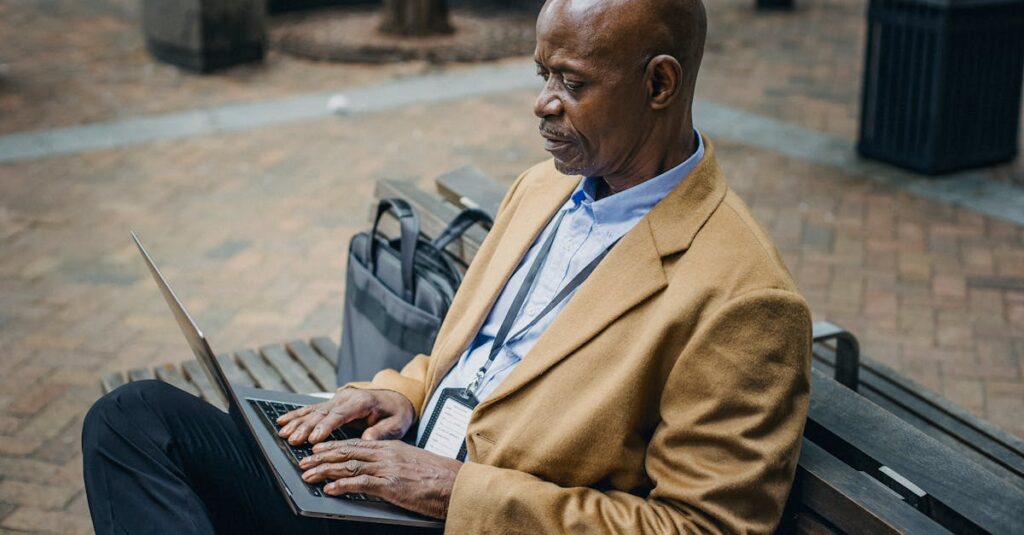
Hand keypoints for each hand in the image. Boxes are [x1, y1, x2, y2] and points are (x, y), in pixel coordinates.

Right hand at [276, 388, 414, 445]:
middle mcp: (346, 398)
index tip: (313, 439)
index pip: (340, 414)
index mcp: (362, 402)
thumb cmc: (397, 412)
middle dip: (305, 427)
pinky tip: (282, 421)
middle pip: (322, 413)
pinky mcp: (332, 403)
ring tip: (283, 433)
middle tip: (293, 440)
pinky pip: (311, 409)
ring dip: (297, 422)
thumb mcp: (397, 423)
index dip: (325, 427)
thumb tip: (366, 440)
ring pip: (313, 411)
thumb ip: (382, 432)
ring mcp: (337, 399)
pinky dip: (296, 415)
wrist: (397, 396)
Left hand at [299, 439, 461, 518]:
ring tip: (309, 475)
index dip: (333, 446)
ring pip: (348, 466)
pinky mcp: (391, 485)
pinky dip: (342, 486)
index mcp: (391, 447)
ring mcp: (388, 469)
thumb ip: (393, 461)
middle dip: (322, 457)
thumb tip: (376, 468)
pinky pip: (360, 484)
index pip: (356, 443)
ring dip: (325, 471)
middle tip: (304, 462)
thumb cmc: (437, 476)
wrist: (456, 483)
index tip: (317, 449)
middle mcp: (386, 454)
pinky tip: (329, 489)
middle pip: (347, 452)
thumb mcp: (412, 462)